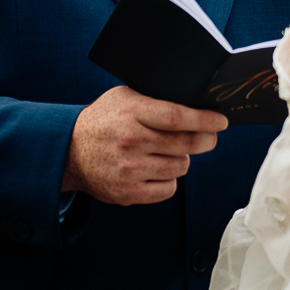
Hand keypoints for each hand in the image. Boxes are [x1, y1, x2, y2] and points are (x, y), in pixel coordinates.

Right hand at [62, 86, 227, 205]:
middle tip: (208, 137)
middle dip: (204, 140)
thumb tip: (195, 103)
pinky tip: (157, 169)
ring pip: (180, 167)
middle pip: (184, 144)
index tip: (220, 121)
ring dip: (182, 159)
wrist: (69, 151)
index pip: (176, 117)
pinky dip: (169, 179)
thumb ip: (155, 99)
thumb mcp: (124, 97)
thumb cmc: (103, 120)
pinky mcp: (128, 192)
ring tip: (167, 152)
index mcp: (131, 113)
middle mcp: (131, 141)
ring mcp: (129, 169)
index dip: (203, 120)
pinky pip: (168, 189)